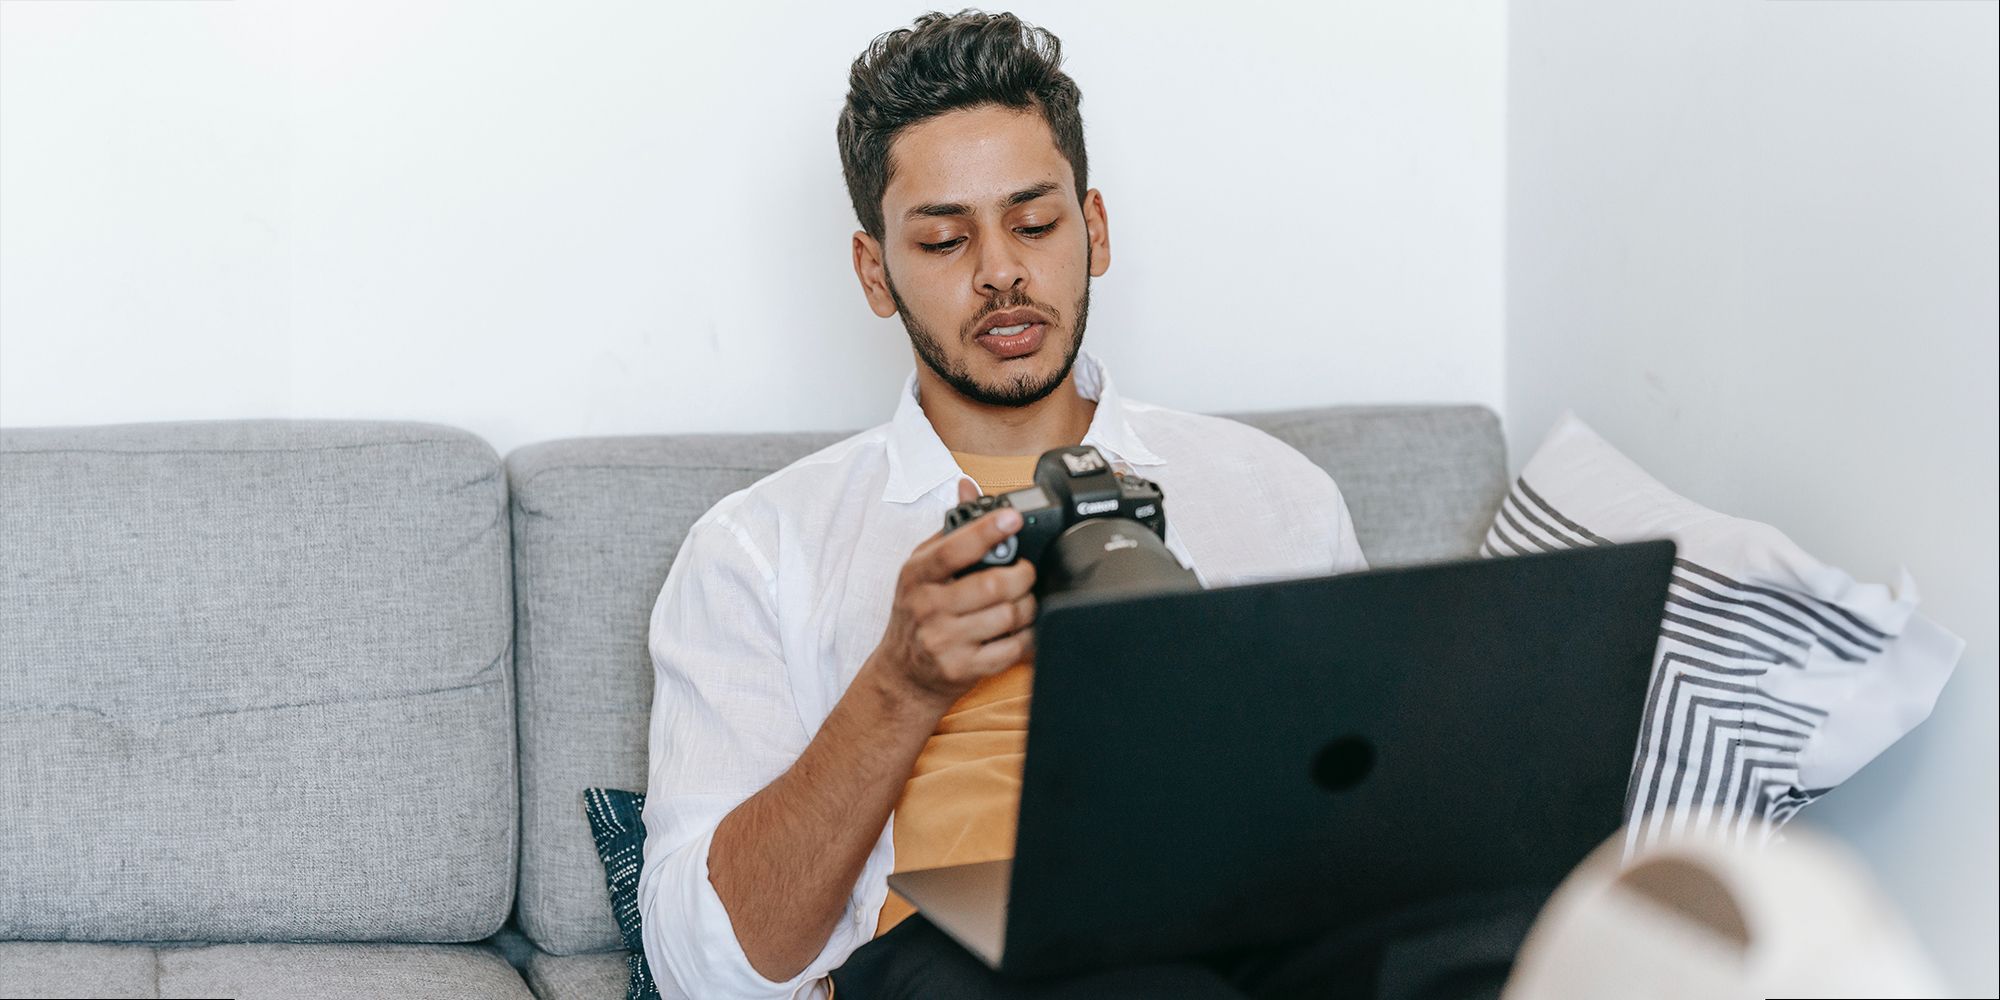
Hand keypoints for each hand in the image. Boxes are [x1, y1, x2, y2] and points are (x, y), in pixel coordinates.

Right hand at [870, 480, 1037, 706]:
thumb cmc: (916, 614)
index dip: (987, 531)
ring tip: (1023, 600)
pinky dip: (1026, 636)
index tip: (1013, 518)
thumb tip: (967, 487)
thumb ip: (949, 531)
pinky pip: (1011, 649)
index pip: (954, 549)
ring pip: (1008, 616)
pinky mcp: (962, 669)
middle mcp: (927, 607)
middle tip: (1025, 571)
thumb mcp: (921, 568)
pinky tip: (1021, 629)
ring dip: (1027, 606)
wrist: (902, 674)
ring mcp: (944, 641)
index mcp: (917, 575)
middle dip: (1022, 575)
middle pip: (993, 585)